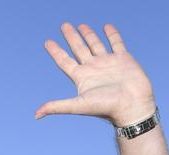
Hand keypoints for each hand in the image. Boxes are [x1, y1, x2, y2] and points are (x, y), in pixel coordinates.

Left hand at [35, 23, 155, 126]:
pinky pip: (116, 43)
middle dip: (71, 37)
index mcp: (81, 77)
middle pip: (78, 49)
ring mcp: (108, 63)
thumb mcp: (78, 105)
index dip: (55, 51)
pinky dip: (111, 35)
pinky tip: (106, 27)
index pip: (64, 61)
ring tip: (81, 25)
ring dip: (88, 35)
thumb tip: (36, 115)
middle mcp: (92, 68)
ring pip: (95, 45)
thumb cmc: (105, 107)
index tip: (47, 42)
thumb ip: (57, 106)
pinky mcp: (124, 59)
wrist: (132, 107)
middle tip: (64, 25)